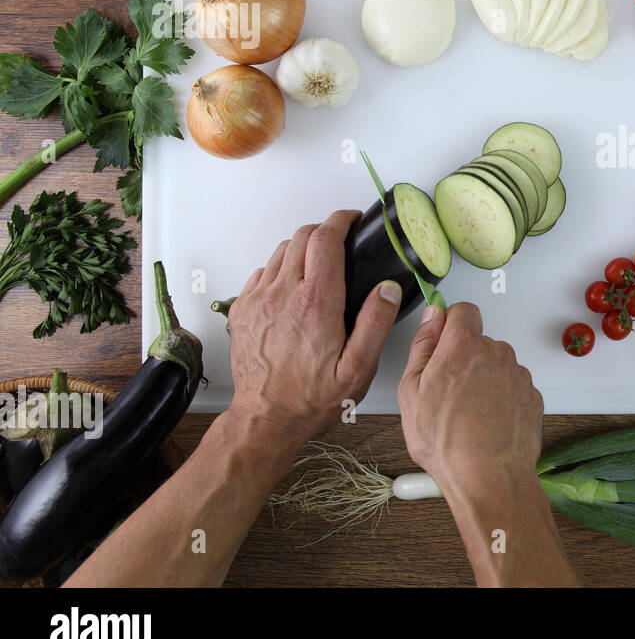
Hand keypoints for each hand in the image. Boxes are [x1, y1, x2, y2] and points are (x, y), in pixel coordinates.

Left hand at [226, 209, 401, 445]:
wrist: (266, 418)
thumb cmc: (311, 398)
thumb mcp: (358, 368)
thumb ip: (376, 324)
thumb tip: (387, 289)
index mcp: (316, 302)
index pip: (325, 238)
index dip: (341, 220)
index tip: (351, 219)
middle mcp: (284, 293)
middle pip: (302, 236)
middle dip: (324, 230)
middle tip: (341, 240)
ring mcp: (259, 299)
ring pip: (280, 250)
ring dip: (302, 247)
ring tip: (319, 263)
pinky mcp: (244, 309)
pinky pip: (262, 271)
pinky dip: (280, 268)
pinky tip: (293, 286)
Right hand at [398, 302, 543, 496]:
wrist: (489, 477)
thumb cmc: (448, 442)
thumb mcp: (412, 392)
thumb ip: (422, 346)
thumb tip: (431, 317)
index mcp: (464, 346)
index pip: (462, 311)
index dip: (450, 324)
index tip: (442, 341)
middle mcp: (496, 353)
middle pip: (479, 342)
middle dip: (464, 360)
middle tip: (447, 394)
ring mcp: (518, 374)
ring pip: (496, 366)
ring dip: (484, 381)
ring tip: (468, 416)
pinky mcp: (533, 395)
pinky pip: (512, 387)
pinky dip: (501, 400)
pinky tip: (487, 424)